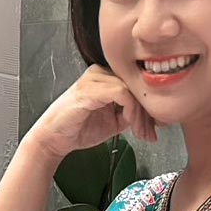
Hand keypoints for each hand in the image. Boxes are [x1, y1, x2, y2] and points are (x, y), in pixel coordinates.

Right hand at [31, 63, 158, 160]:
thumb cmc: (79, 128)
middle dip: (148, 114)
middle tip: (150, 134)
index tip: (154, 128)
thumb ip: (133, 114)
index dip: (150, 108)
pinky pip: (122, 93)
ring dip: (140, 115)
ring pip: (132, 89)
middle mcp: (102, 73)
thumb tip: (156, 116)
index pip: (138, 85)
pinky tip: (130, 124)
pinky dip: (131, 110)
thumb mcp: (115, 121)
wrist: (54, 138)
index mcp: (107, 77)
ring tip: (141, 133)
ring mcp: (95, 78)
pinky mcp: (90, 88)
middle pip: (137, 86)